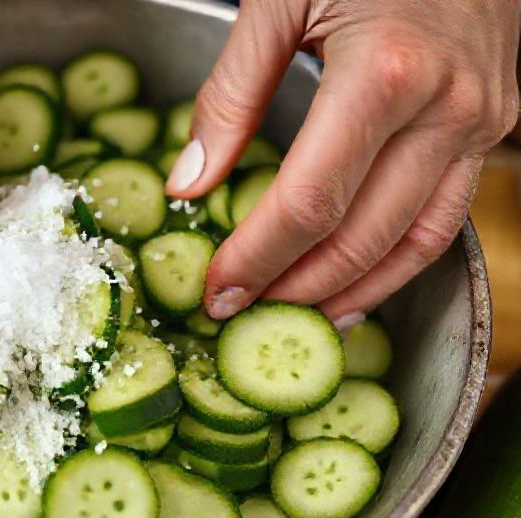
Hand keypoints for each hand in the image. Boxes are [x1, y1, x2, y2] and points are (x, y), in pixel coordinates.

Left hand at [167, 0, 518, 327]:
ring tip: (297, 322)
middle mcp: (446, 107)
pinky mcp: (492, 123)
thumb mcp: (275, 0)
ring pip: (416, 242)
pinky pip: (446, 214)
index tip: (216, 291)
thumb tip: (189, 184)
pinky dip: (399, 260)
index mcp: (383, 73)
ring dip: (352, 292)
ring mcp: (480, 119)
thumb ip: (229, 96)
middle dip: (294, 288)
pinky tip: (357, 281)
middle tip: (242, 315)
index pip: (309, 203)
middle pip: (361, 236)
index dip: (256, 258)